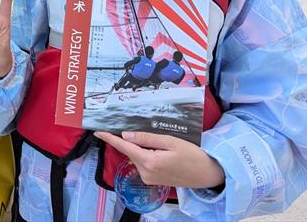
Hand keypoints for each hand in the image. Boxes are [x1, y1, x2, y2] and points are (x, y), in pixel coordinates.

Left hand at [94, 131, 224, 188]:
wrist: (208, 174)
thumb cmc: (193, 155)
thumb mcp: (170, 142)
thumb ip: (147, 139)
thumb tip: (126, 135)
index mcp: (149, 161)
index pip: (124, 147)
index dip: (109, 138)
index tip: (97, 131)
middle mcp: (145, 172)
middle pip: (130, 151)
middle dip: (128, 140)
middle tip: (134, 126)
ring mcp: (148, 178)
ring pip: (136, 156)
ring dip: (139, 147)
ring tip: (156, 140)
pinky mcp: (153, 180)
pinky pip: (143, 162)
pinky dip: (144, 154)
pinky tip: (156, 149)